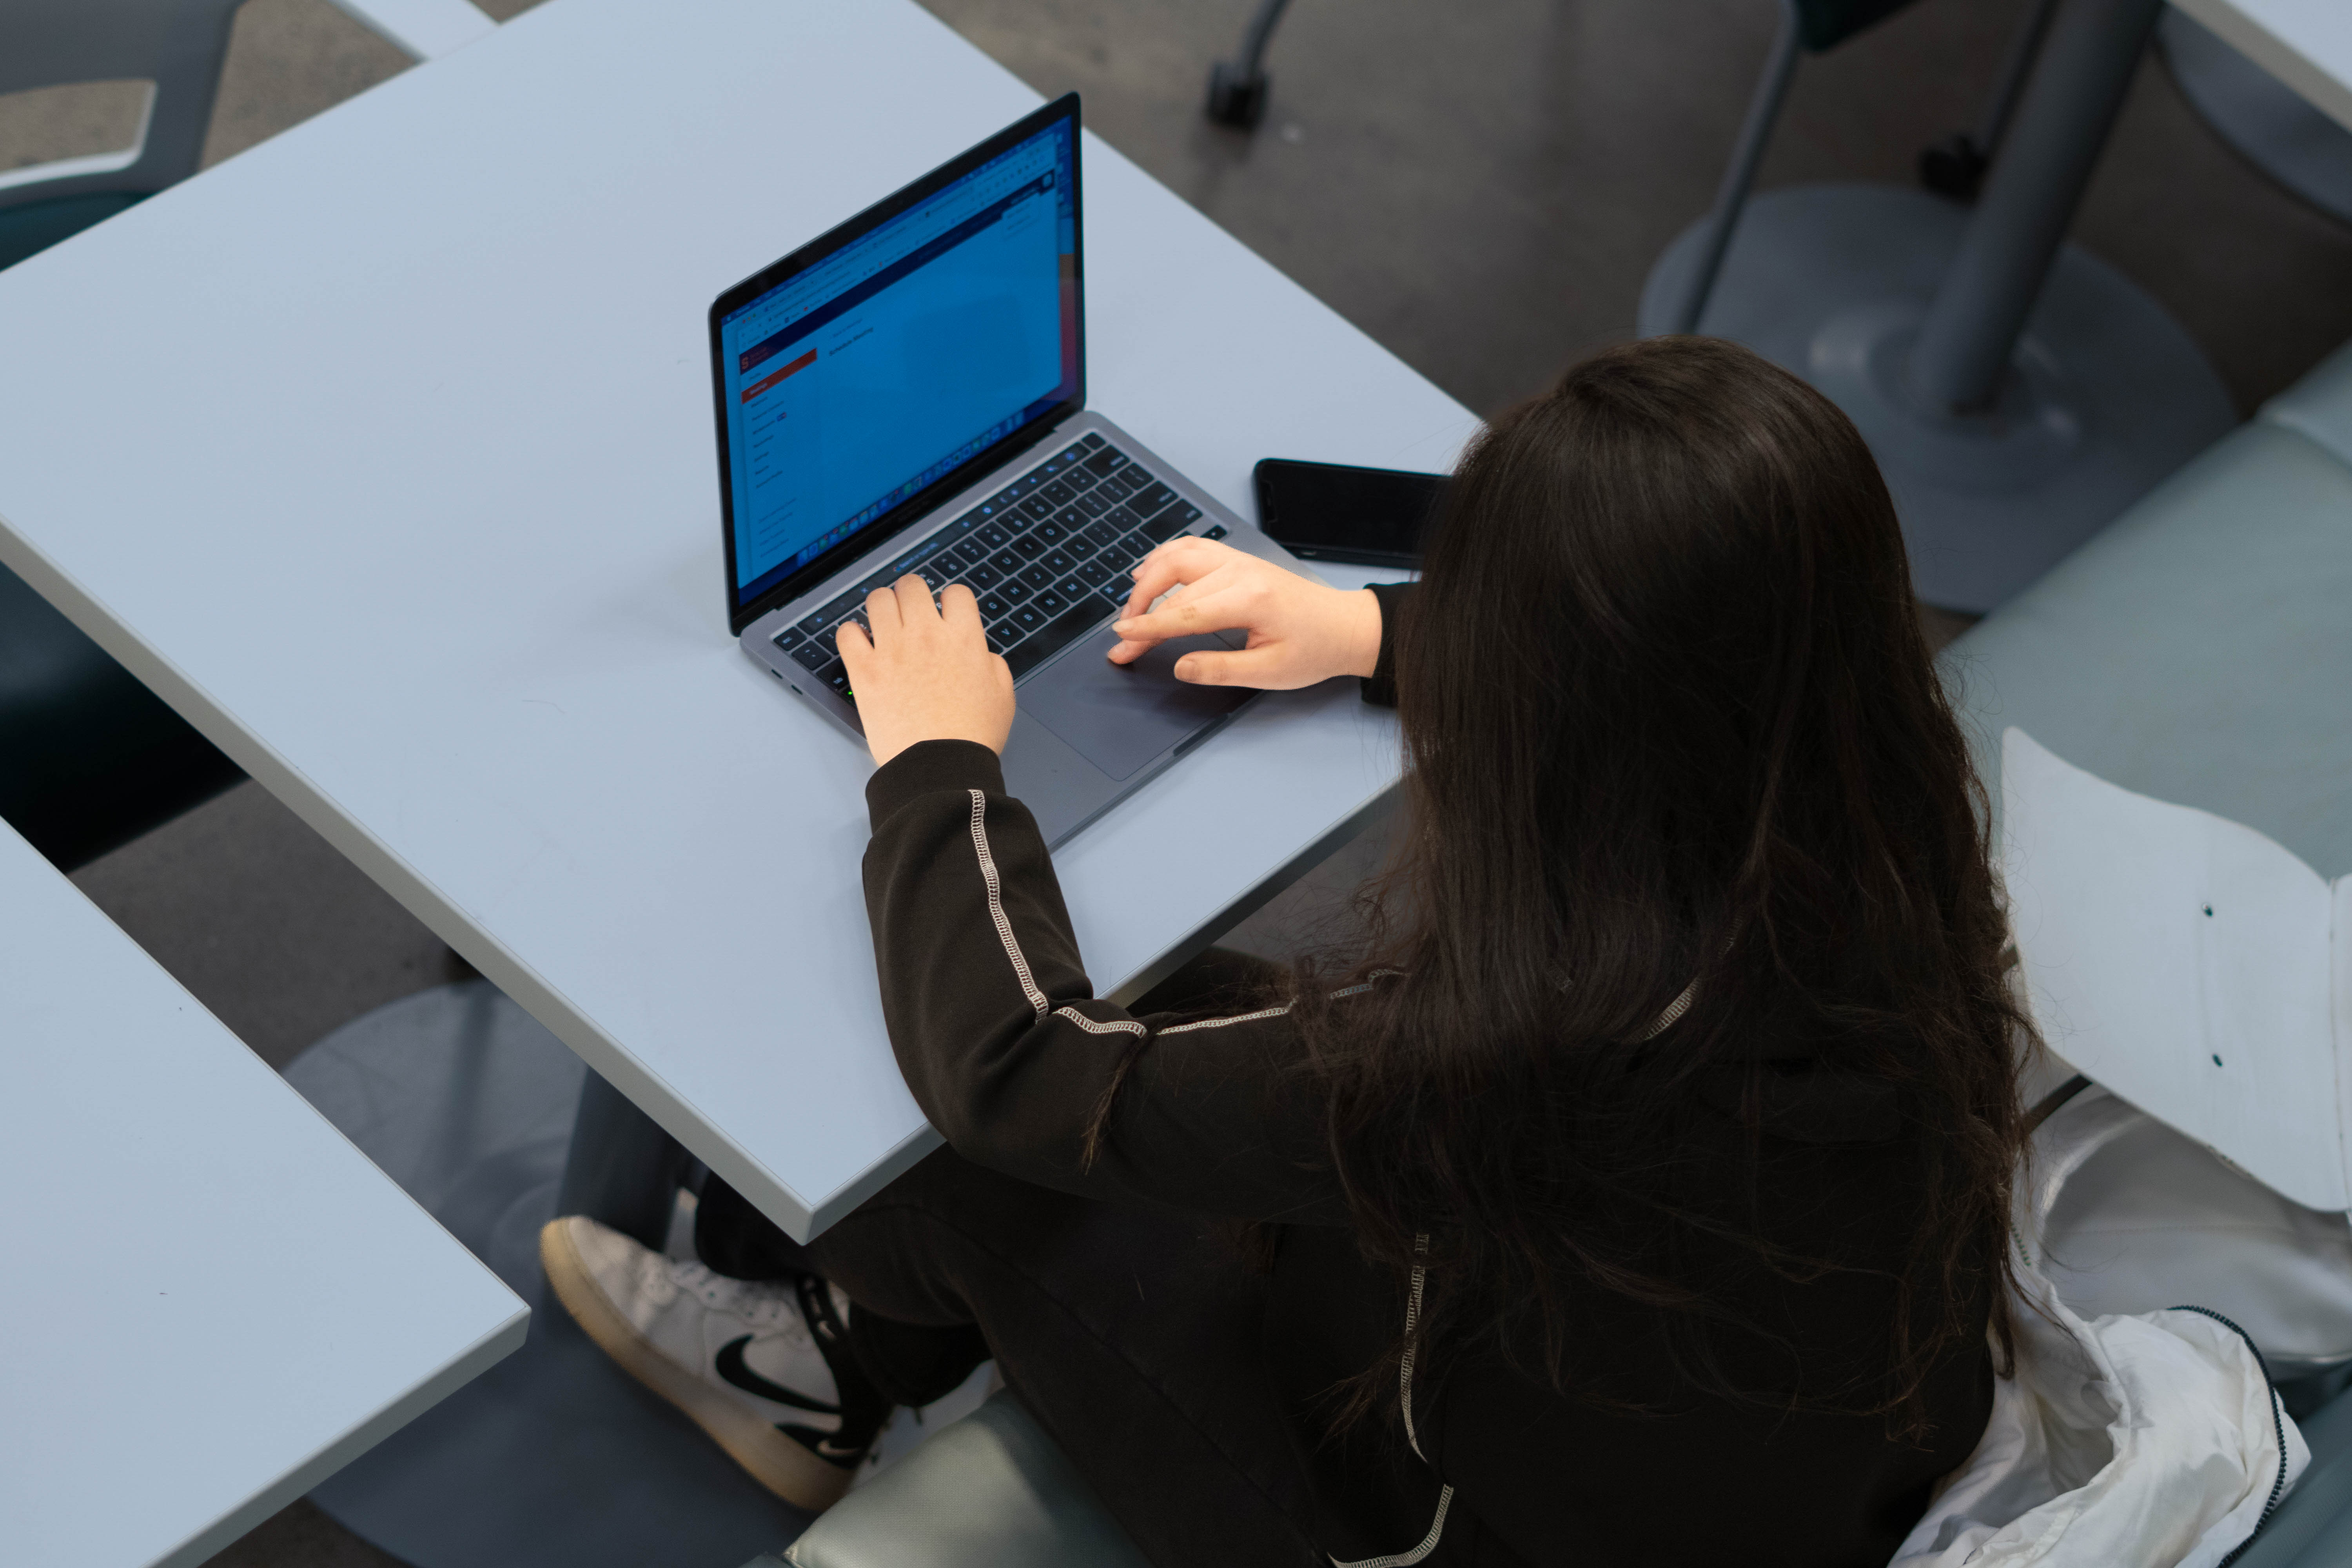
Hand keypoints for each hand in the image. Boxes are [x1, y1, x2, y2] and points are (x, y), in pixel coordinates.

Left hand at [835, 578, 1014, 766]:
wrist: (941, 768)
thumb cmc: (972, 737)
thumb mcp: (1003, 695)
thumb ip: (992, 662)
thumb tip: (979, 651)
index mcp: (964, 638)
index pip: (956, 592)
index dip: (951, 602)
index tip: (946, 615)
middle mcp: (927, 635)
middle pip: (912, 586)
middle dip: (912, 596)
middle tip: (911, 613)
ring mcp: (892, 650)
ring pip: (877, 599)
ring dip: (882, 608)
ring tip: (884, 625)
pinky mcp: (865, 671)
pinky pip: (847, 633)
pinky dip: (852, 635)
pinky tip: (861, 645)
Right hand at [1107, 537, 1382, 688]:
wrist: (1344, 626)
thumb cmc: (1313, 649)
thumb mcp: (1270, 672)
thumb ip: (1220, 669)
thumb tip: (1180, 667)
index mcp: (1250, 599)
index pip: (1184, 613)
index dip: (1148, 628)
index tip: (1122, 641)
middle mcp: (1241, 571)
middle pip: (1174, 584)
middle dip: (1141, 611)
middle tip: (1124, 638)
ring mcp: (1239, 561)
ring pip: (1180, 555)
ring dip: (1149, 576)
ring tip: (1130, 603)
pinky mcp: (1239, 560)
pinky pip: (1194, 548)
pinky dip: (1166, 557)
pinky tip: (1152, 570)